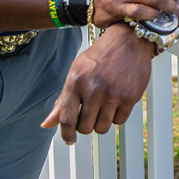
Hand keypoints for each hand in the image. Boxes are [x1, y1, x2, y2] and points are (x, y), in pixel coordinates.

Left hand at [41, 22, 152, 143]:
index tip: (69, 139)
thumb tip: (48, 124)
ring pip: (102, 128)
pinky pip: (119, 121)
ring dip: (101, 123)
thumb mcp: (76, 72)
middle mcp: (93, 89)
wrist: (129, 39)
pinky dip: (116, 116)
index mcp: (76, 81)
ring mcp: (113, 94)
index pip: (66, 119)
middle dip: (85, 125)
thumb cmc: (101, 56)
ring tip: (103, 108)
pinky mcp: (130, 97)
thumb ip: (62, 100)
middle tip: (89, 115)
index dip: (66, 133)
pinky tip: (116, 103)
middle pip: (84, 127)